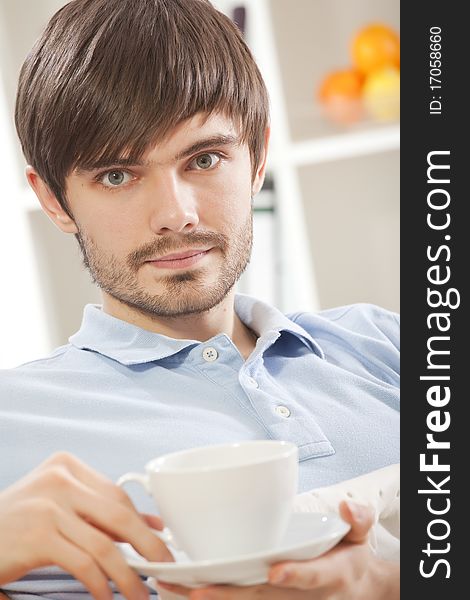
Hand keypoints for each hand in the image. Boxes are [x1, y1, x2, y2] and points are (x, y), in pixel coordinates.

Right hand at [0, 452, 172, 599]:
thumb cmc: (19, 522)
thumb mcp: (61, 507)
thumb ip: (102, 512)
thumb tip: (152, 525)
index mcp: (67, 466)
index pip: (116, 495)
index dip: (142, 522)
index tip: (159, 543)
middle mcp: (59, 479)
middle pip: (117, 515)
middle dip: (147, 546)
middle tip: (163, 567)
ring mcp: (47, 506)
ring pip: (104, 544)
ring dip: (126, 575)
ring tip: (137, 593)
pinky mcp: (38, 536)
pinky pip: (83, 564)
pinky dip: (101, 585)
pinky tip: (106, 596)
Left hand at [157, 501, 398, 599]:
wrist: (351, 588)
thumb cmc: (349, 556)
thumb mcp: (361, 536)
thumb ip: (357, 519)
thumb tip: (347, 507)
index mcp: (329, 574)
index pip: (312, 576)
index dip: (295, 575)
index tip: (276, 571)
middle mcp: (300, 594)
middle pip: (263, 598)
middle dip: (230, 596)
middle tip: (198, 592)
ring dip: (210, 598)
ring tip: (173, 589)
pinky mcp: (265, 598)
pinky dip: (210, 596)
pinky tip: (178, 588)